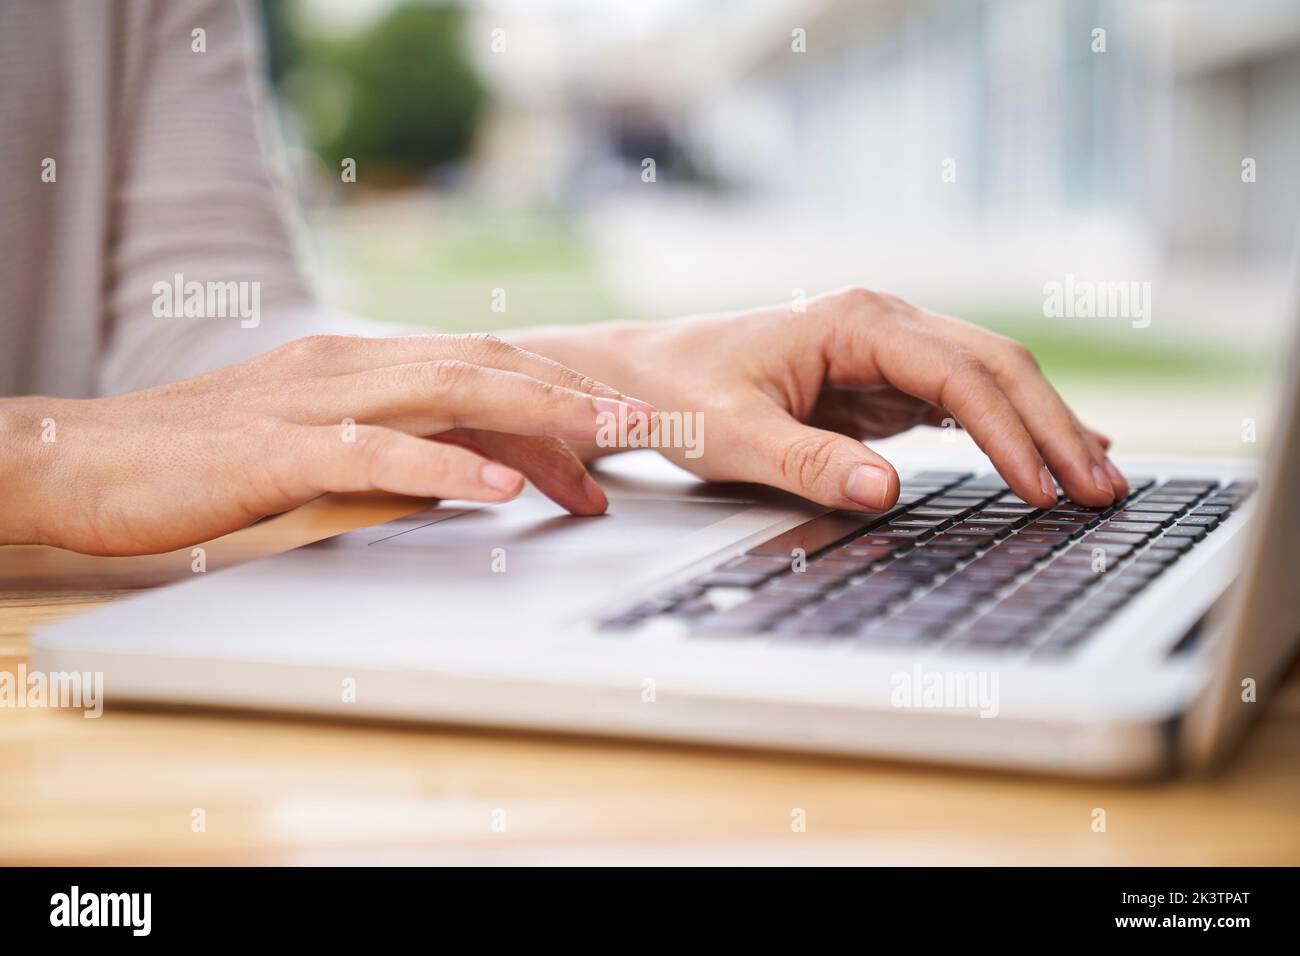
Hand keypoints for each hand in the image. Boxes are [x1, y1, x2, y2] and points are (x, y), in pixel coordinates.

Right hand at [2, 334, 654, 554]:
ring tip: (607, 440)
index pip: (482, 374)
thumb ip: (394, 450)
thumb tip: (470, 473)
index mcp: (362, 367)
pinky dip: (444, 463)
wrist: (85, 461)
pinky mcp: (276, 450)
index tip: (615, 443)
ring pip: (448, 392)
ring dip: (538, 414)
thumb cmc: (202, 461)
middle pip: (486, 369)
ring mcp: (314, 403)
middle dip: (574, 396)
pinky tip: (499, 483)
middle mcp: (349, 368)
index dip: (556, 404)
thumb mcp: (319, 450)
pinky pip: (374, 451)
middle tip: (648, 429)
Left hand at [511, 288, 1126, 510]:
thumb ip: (805, 462)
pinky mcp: (882, 380)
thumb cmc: (678, 395)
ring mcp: (887, 350)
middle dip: (1053, 426)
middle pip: (996, 366)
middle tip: (1104, 488)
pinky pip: (962, 401)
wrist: (646, 377)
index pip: (959, 374)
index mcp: (854, 322)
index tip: (1042, 489)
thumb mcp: (730, 436)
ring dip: (1043, 427)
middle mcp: (882, 324)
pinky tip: (1046, 457)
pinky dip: (1008, 429)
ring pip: (990, 380)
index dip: (1010, 432)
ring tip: (1097, 480)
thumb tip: (886, 492)